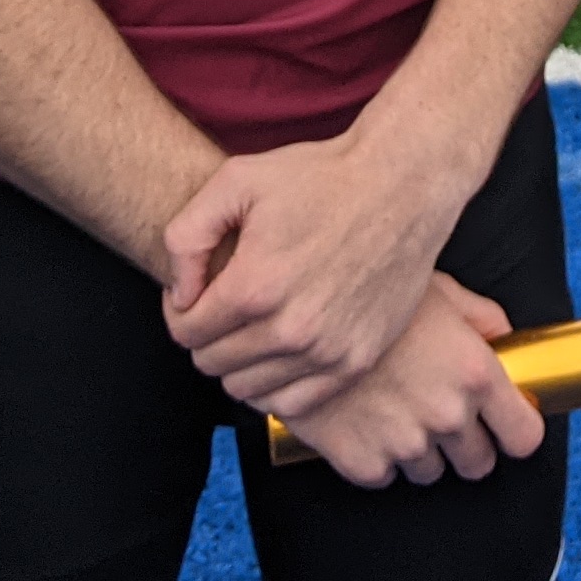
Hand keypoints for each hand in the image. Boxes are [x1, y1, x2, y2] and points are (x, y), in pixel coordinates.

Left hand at [160, 121, 476, 420]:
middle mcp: (289, 329)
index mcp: (254, 286)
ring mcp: (326, 351)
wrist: (401, 184)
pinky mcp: (356, 361)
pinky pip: (293, 403)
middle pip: (212, 364)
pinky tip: (281, 348)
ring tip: (254, 324)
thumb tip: (179, 295)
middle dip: (208, 335)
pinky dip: (276, 383)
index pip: (186, 333)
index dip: (180, 311)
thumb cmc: (319, 177)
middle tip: (225, 305)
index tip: (196, 292)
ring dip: (240, 362)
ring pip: (247, 389)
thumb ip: (186, 237)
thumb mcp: (235, 180)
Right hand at [269, 275, 542, 488]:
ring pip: (430, 472)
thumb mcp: (434, 288)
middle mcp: (447, 414)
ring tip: (393, 412)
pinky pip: (383, 476)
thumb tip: (502, 333)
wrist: (296, 311)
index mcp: (474, 372)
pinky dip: (375, 457)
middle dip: (466, 444)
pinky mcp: (361, 461)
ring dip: (418, 449)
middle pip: (478, 463)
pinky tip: (362, 422)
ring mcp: (404, 442)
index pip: (524, 435)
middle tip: (440, 415)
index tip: (504, 426)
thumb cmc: (366, 289)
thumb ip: (477, 315)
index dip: (515, 431)